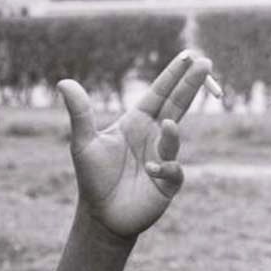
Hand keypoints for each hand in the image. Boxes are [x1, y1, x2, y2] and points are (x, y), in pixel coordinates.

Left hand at [57, 51, 211, 237]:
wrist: (101, 215)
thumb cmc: (93, 177)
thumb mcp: (83, 142)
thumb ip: (79, 112)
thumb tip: (63, 82)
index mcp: (136, 122)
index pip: (159, 93)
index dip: (174, 75)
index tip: (190, 55)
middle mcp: (154, 136)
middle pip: (177, 105)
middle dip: (191, 85)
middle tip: (206, 63)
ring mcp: (164, 157)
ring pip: (175, 137)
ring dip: (173, 134)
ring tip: (168, 126)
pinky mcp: (168, 182)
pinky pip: (173, 170)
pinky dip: (165, 168)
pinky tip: (151, 170)